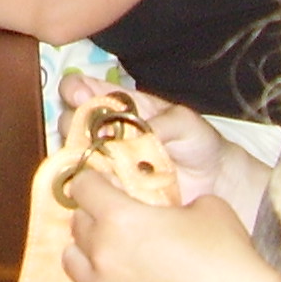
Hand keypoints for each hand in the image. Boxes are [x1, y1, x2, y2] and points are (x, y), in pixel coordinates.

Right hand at [57, 77, 242, 209]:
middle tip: (91, 136)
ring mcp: (102, 164)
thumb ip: (163, 121)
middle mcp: (101, 132)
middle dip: (74, 126)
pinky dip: (90, 189)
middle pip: (68, 121)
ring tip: (102, 166)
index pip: (80, 88)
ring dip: (81, 160)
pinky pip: (87, 190)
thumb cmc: (196, 142)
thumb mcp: (186, 122)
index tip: (78, 96)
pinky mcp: (108, 193)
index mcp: (116, 106)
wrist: (212, 184)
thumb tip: (137, 132)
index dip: (73, 89)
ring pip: (73, 157)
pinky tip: (106, 190)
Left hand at [62, 169, 280, 281]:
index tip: (105, 185)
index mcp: (120, 216)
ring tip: (112, 255)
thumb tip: (168, 205)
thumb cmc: (229, 258)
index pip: (83, 186)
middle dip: (95, 216)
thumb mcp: (206, 205)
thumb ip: (173, 198)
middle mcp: (103, 251)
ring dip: (87, 253)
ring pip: (70, 260)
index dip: (95, 182)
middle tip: (119, 221)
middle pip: (78, 223)